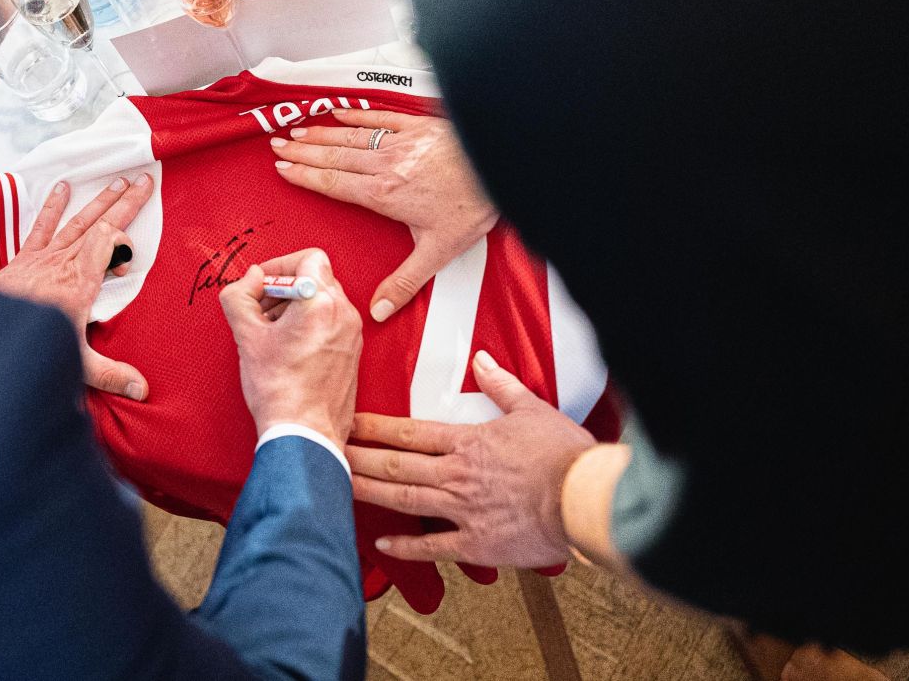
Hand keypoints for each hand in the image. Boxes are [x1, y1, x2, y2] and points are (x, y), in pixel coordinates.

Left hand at [0, 175, 153, 400]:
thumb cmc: (29, 346)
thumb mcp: (76, 362)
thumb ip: (110, 374)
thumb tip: (142, 389)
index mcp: (80, 281)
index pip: (110, 242)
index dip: (124, 246)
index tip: (125, 267)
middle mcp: (63, 262)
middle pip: (99, 223)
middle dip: (125, 203)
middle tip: (145, 181)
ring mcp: (42, 257)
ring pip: (76, 222)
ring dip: (98, 201)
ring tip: (118, 181)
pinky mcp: (24, 259)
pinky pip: (41, 227)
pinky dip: (53, 207)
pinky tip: (62, 188)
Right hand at [219, 249, 362, 449]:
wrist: (305, 436)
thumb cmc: (280, 391)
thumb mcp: (247, 337)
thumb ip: (240, 297)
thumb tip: (250, 279)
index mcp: (321, 303)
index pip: (309, 257)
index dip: (280, 265)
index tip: (261, 284)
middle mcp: (344, 314)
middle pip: (316, 278)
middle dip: (284, 287)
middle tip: (260, 309)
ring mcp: (352, 334)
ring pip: (324, 301)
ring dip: (296, 307)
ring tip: (271, 332)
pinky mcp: (353, 353)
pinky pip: (332, 323)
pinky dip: (310, 324)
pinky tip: (288, 349)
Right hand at [271, 109, 496, 321]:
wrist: (500, 164)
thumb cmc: (474, 205)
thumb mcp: (438, 251)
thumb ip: (405, 281)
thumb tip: (379, 309)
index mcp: (384, 195)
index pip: (334, 184)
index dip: (305, 175)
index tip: (284, 169)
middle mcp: (386, 164)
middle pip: (334, 156)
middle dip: (303, 151)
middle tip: (279, 145)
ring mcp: (400, 142)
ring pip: (351, 136)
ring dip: (322, 133)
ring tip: (299, 130)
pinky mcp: (417, 126)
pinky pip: (378, 117)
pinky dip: (356, 115)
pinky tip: (340, 112)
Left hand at [347, 350, 596, 567]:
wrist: (583, 497)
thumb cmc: (562, 454)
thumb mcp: (532, 409)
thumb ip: (501, 385)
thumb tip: (482, 360)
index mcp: (467, 442)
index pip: (409, 432)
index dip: (375, 427)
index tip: (348, 422)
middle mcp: (456, 474)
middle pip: (395, 465)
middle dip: (358, 459)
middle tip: (325, 453)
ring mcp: (462, 510)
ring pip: (404, 500)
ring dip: (368, 493)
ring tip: (337, 487)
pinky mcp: (475, 543)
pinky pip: (432, 546)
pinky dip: (405, 547)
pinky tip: (382, 544)